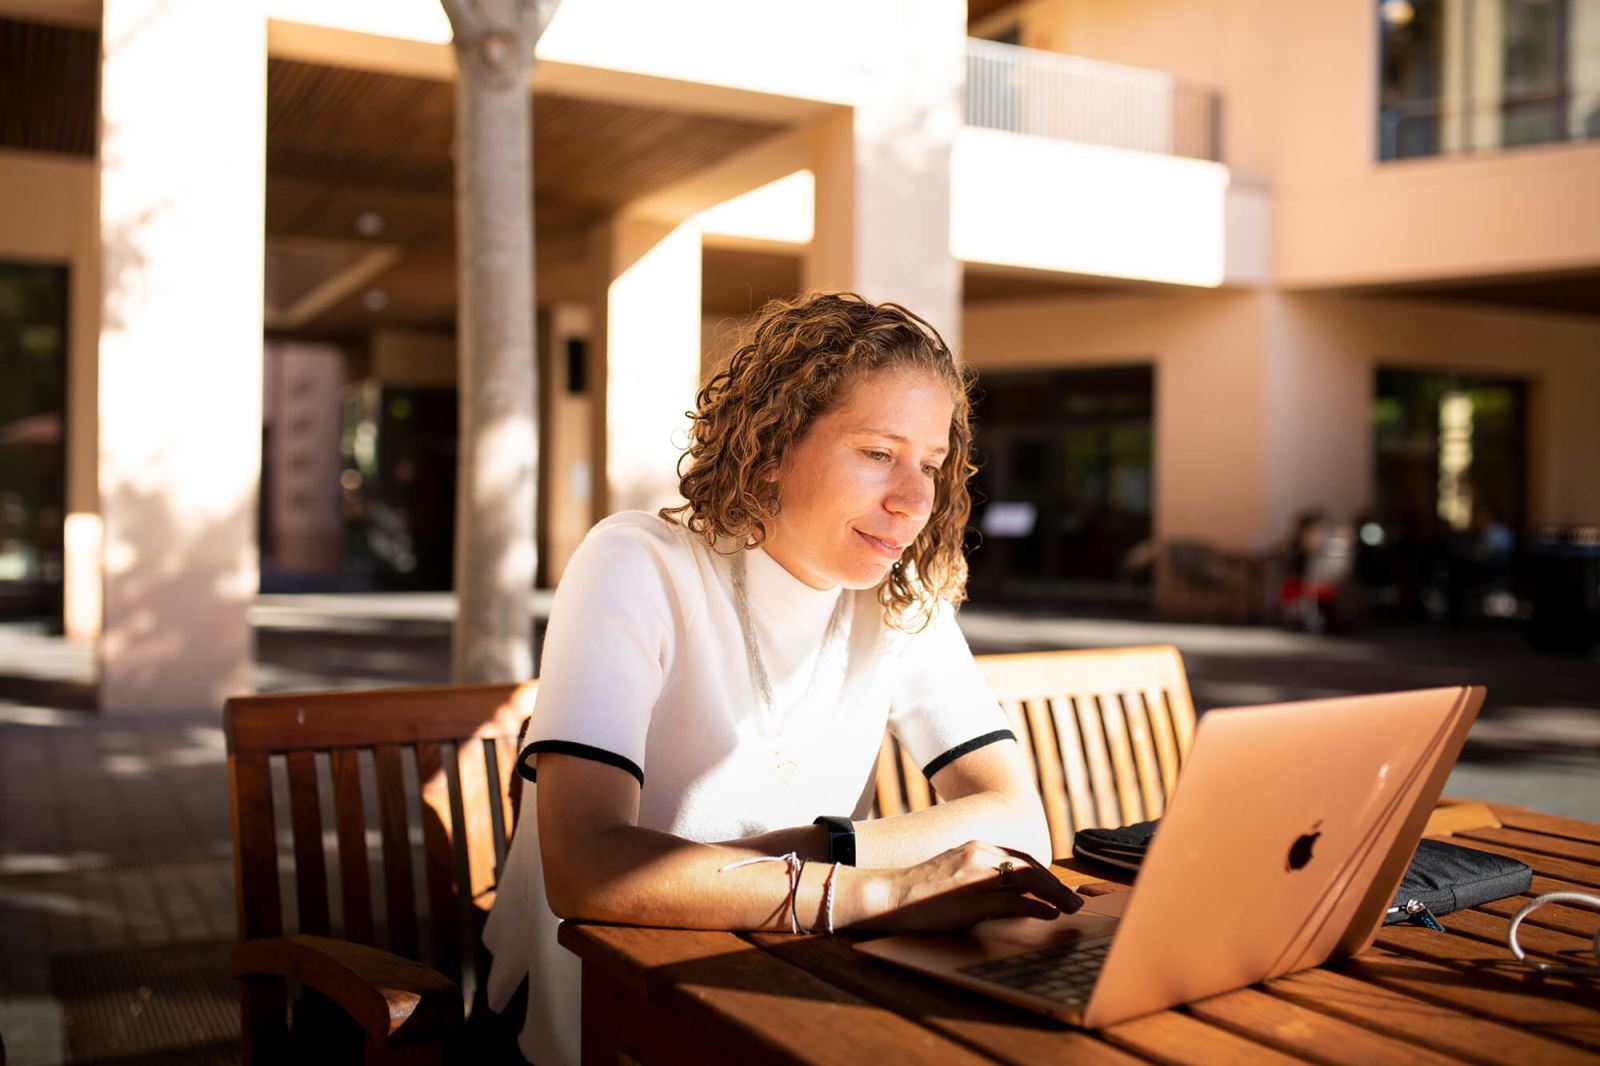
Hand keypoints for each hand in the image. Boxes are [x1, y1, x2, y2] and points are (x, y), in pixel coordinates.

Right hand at [846, 840, 1082, 933]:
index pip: (1018, 857)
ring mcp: (977, 874)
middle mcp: (979, 853)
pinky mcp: (973, 897)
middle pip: (1029, 866)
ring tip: (1069, 909)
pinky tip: (1048, 915)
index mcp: (975, 846)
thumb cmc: (918, 891)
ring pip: (1027, 880)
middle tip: (1073, 901)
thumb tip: (1006, 893)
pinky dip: (1036, 908)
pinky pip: (1014, 902)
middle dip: (1055, 884)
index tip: (1055, 887)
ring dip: (1054, 895)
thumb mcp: (952, 872)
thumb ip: (978, 875)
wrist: (889, 894)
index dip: (1042, 873)